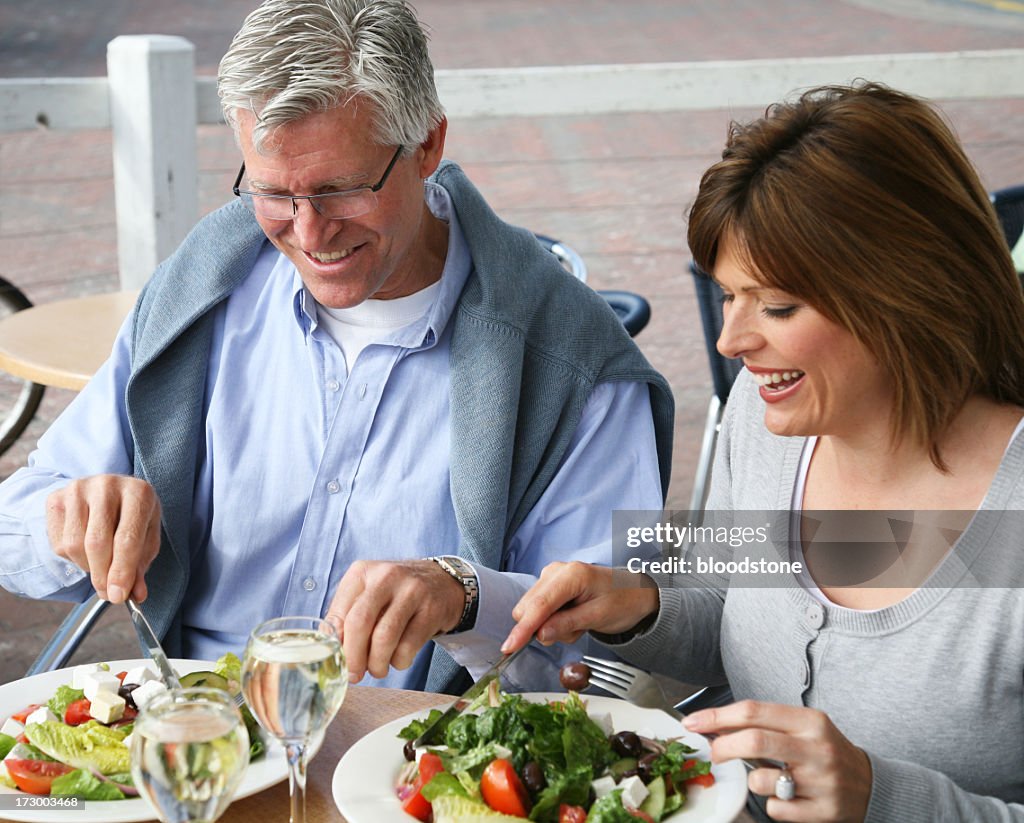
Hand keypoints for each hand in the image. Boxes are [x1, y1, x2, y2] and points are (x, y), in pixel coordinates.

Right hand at [46, 475, 161, 603]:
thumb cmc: (133, 517)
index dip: (121, 571)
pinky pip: (59, 543)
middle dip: (102, 576)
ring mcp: (78, 489)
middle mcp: (107, 486)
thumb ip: (140, 565)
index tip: (118, 596)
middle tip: (108, 594)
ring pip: (75, 545)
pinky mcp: (56, 498)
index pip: (127, 539)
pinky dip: (73, 558)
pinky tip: (86, 550)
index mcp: (138, 492)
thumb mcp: (146, 537)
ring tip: (102, 564)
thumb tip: (136, 595)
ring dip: (88, 567)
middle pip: (97, 543)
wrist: (109, 491)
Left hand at [324, 559, 464, 681]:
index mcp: (362, 572)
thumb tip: (331, 648)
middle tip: (354, 674)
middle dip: (353, 657)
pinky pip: (408, 646)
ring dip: (377, 664)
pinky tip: (398, 659)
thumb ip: (346, 615)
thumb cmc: (396, 593)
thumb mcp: (367, 593)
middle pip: (359, 623)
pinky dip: (399, 662)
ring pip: (384, 638)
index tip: (338, 661)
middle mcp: (386, 576)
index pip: (339, 613)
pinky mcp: (431, 609)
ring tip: (377, 669)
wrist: (443, 582)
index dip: (337, 644)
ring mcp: (411, 591)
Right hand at [501, 561, 658, 652]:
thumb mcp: (598, 617)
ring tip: (578, 622)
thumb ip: (567, 624)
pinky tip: (573, 618)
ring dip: (552, 626)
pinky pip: (539, 611)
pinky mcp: (549, 586)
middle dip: (545, 628)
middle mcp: (556, 571)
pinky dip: (554, 621)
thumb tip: (540, 634)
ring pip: (531, 612)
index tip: (509, 647)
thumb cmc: (621, 601)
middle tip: (576, 629)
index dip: (523, 628)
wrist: (633, 593)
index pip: (539, 605)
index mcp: (571, 575)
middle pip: (528, 608)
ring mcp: (550, 577)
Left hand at [683, 700, 871, 821]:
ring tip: (768, 778)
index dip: (717, 716)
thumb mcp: (801, 727)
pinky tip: (788, 798)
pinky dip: (772, 804)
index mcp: (809, 721)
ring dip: (753, 780)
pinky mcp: (824, 811)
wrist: (870, 784)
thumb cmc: (824, 751)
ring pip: (761, 780)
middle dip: (723, 747)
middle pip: (754, 741)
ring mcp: (821, 781)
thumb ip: (763, 724)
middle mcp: (817, 748)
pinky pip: (776, 809)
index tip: (693, 722)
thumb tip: (714, 724)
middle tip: (714, 753)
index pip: (754, 711)